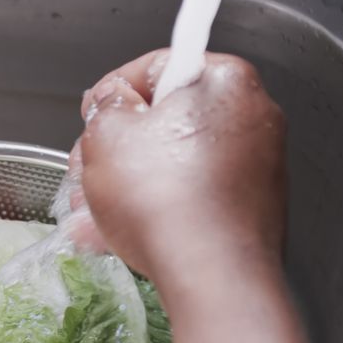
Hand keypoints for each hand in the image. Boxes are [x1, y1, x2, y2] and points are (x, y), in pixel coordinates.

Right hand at [71, 49, 286, 286]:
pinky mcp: (251, 210)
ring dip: (127, 183)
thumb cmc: (162, 200)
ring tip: (89, 212)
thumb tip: (114, 101)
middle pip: (165, 118)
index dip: (112, 91)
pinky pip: (192, 196)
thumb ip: (105, 104)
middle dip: (116, 147)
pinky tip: (115, 233)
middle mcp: (251, 116)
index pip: (157, 65)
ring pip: (173, 162)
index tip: (91, 115)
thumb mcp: (106, 134)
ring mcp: (256, 167)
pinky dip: (157, 208)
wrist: (212, 278)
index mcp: (225, 81)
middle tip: (86, 169)